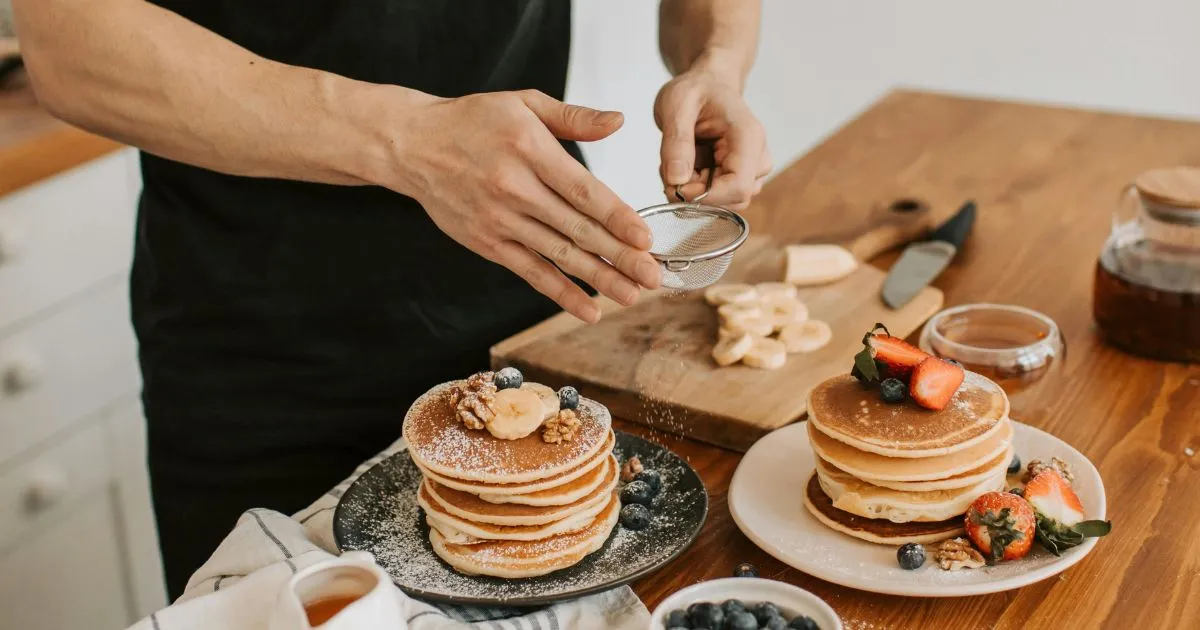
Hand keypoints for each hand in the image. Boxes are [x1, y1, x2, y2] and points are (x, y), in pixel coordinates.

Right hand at [387, 89, 661, 323]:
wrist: (412, 145)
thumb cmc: (474, 120)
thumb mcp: (524, 103)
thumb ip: (574, 117)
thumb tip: (619, 121)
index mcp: (530, 150)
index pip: (582, 191)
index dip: (616, 217)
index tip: (645, 238)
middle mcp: (515, 189)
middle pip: (576, 229)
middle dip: (619, 256)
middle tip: (654, 277)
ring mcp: (500, 221)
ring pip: (558, 255)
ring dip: (599, 279)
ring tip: (632, 295)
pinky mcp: (488, 243)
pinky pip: (530, 272)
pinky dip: (561, 293)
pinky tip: (589, 309)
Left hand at [654, 67, 770, 209]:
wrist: (707, 86)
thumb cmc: (696, 90)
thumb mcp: (676, 105)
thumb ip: (676, 143)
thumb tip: (677, 180)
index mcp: (748, 137)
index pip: (739, 186)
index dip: (705, 196)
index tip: (675, 184)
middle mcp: (757, 158)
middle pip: (731, 199)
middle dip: (694, 192)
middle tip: (670, 165)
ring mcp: (752, 172)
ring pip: (721, 203)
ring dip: (691, 190)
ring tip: (678, 160)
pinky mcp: (739, 180)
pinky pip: (716, 200)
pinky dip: (693, 190)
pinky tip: (686, 166)